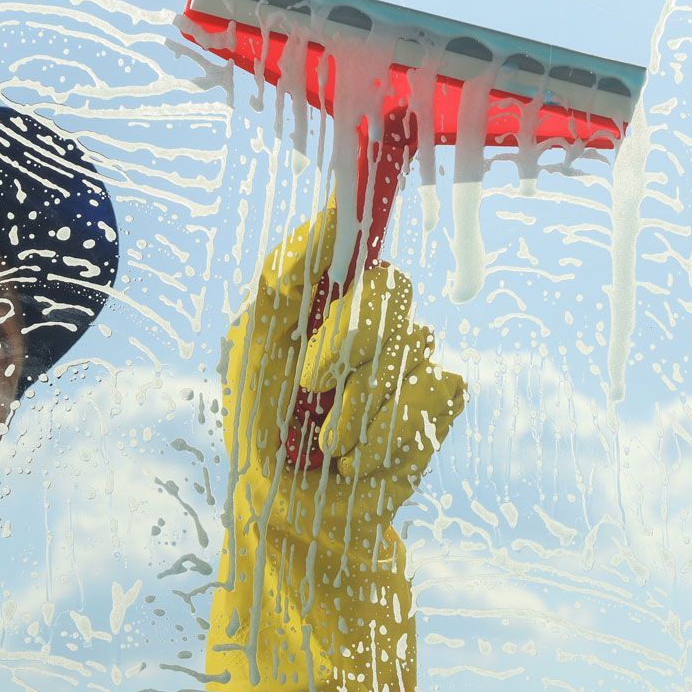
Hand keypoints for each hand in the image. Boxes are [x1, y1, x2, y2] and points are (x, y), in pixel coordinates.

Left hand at [203, 206, 464, 691]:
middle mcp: (368, 316)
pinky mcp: (437, 404)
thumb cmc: (260, 432)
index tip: (374, 172)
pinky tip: (360, 458)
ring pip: (412, 347)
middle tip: (311, 386)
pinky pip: (438, 389)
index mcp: (320, 292)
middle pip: (391, 287)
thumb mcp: (253, 347)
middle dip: (346, 342)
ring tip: (328, 442)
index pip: (355, 228)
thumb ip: (286, 276)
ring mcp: (408, 358)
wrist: (291, 520)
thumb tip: (332, 209)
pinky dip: (391, 431)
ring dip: (358, 406)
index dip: (367, 201)